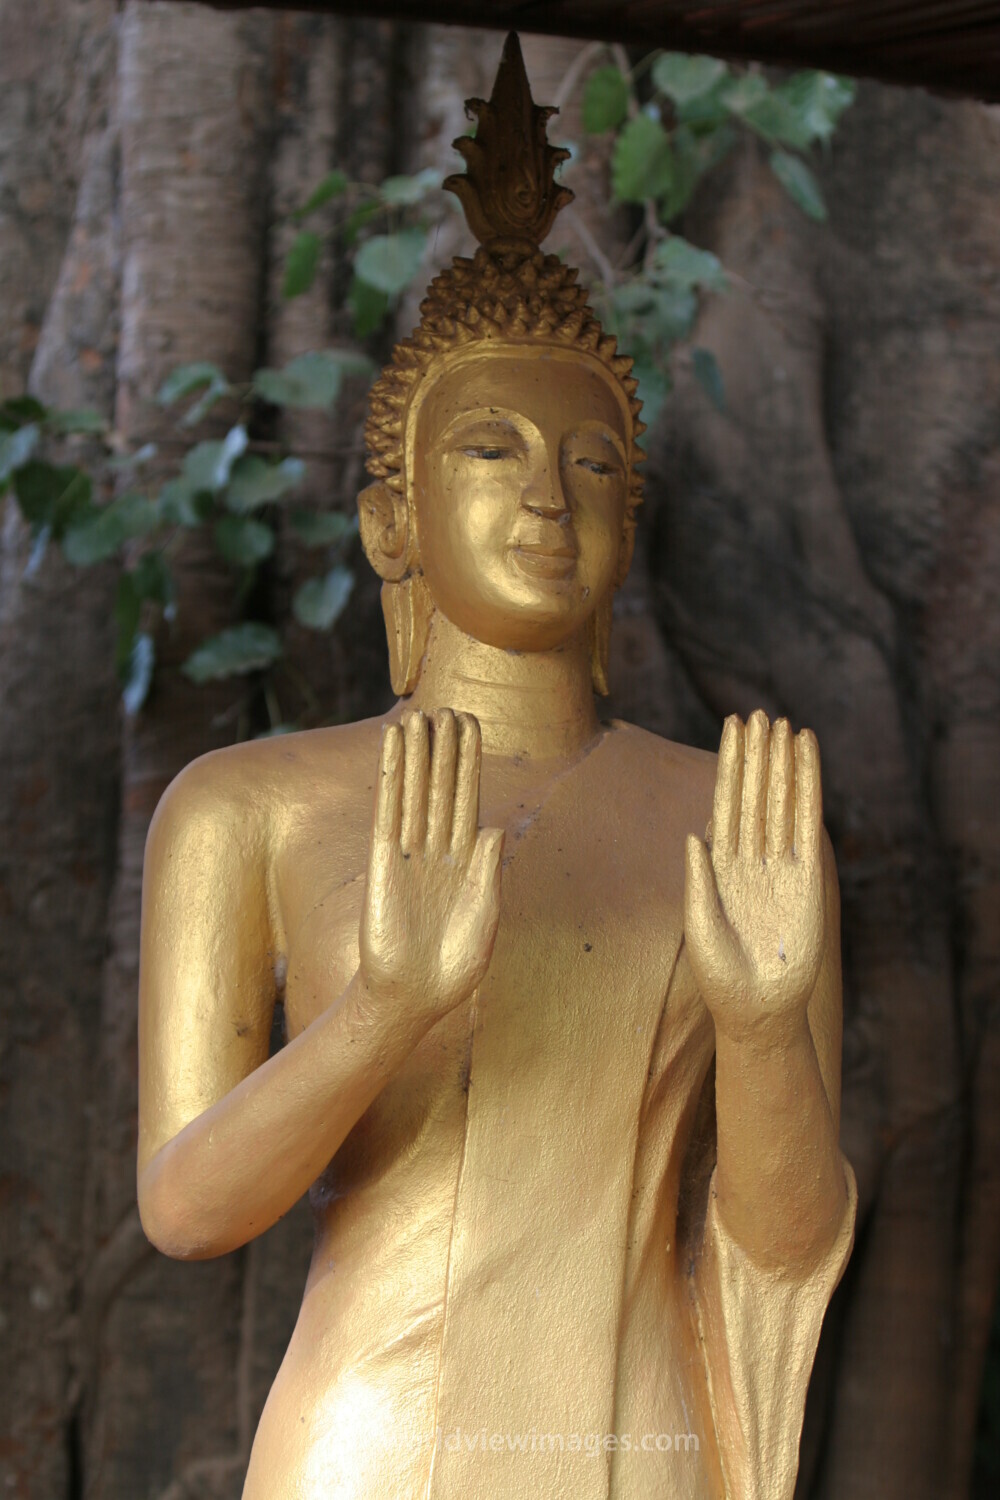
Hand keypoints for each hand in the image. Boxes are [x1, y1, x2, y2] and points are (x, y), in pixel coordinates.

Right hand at [359, 708, 503, 1021]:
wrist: (413, 998)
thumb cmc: (455, 967)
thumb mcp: (484, 918)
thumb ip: (488, 873)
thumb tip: (493, 826)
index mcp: (467, 862)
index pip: (468, 799)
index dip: (470, 762)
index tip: (473, 724)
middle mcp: (438, 851)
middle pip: (443, 787)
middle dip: (446, 749)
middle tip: (449, 707)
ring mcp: (410, 855)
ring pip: (416, 792)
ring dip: (418, 754)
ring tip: (418, 715)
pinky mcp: (383, 864)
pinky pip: (389, 812)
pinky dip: (392, 779)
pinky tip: (393, 750)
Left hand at [684, 711, 825, 1047]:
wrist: (758, 1012)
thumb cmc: (720, 977)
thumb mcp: (699, 927)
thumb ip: (697, 881)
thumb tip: (693, 834)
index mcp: (719, 867)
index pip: (725, 804)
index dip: (729, 766)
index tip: (732, 728)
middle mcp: (750, 860)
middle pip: (754, 795)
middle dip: (756, 756)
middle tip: (759, 713)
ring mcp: (780, 867)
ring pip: (780, 802)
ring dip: (783, 765)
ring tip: (786, 725)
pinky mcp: (807, 880)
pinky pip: (807, 825)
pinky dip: (808, 791)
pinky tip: (808, 762)